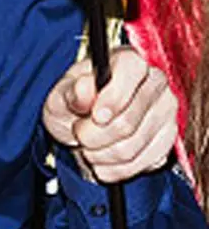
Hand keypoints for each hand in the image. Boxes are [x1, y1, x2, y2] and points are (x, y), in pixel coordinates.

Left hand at [43, 47, 177, 181]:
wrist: (81, 122)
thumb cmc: (73, 101)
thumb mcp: (61, 93)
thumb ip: (71, 91)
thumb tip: (85, 90)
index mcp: (129, 60)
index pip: (130, 73)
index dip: (112, 99)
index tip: (95, 116)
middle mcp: (154, 83)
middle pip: (128, 121)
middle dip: (94, 135)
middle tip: (78, 134)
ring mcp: (165, 113)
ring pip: (133, 146)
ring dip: (101, 154)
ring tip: (86, 146)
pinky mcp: (167, 141)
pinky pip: (143, 163)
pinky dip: (115, 168)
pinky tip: (101, 158)